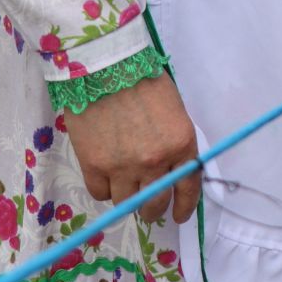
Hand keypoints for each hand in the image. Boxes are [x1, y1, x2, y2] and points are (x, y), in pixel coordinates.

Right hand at [63, 71, 202, 223]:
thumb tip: (172, 169)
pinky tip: (106, 178)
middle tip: (150, 207)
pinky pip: (100, 194)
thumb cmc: (144, 80)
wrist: (105, 67)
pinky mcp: (94, 166)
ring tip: (126, 188)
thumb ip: (175, 142)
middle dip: (154, 209)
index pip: (187, 188)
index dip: (183, 206)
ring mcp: (123, 167)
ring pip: (127, 203)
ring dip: (128, 199)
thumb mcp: (173, 111)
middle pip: (155, 202)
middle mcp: (155, 161)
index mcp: (181, 143)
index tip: (179, 214)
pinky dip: (105, 189)